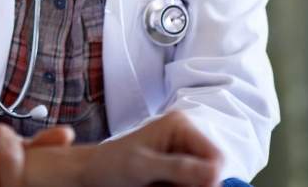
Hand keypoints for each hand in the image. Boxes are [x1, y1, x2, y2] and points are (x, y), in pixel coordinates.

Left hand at [76, 111, 222, 186]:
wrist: (92, 174)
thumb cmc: (110, 164)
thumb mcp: (141, 166)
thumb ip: (176, 167)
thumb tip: (213, 172)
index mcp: (180, 126)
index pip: (215, 157)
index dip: (209, 178)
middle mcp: (185, 138)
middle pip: (211, 173)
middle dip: (194, 186)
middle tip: (166, 186)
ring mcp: (182, 156)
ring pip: (202, 183)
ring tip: (158, 186)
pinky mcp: (177, 173)